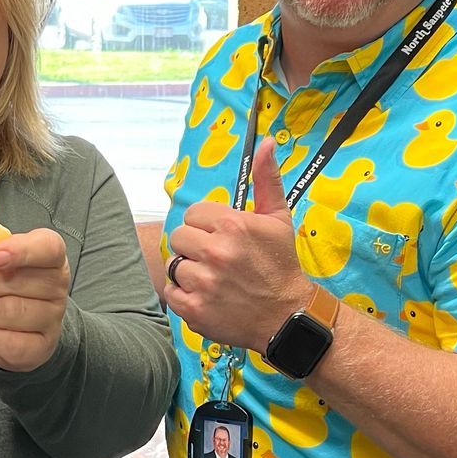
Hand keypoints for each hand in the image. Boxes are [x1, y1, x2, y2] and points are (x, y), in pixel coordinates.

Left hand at [0, 206, 69, 371]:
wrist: (24, 325)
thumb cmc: (6, 279)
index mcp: (50, 254)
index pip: (47, 248)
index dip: (20, 250)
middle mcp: (58, 285)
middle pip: (13, 282)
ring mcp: (53, 317)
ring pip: (6, 312)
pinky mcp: (41, 347)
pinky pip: (5, 341)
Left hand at [164, 137, 313, 351]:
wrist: (286, 315)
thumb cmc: (280, 264)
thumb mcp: (278, 218)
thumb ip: (267, 179)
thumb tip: (267, 142)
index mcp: (232, 225)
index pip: (193, 214)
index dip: (206, 226)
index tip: (223, 238)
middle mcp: (215, 251)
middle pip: (179, 237)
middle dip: (195, 247)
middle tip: (217, 260)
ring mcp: (203, 282)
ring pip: (174, 264)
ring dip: (189, 271)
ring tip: (213, 279)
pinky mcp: (194, 309)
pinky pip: (170, 292)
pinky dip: (184, 295)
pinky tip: (206, 295)